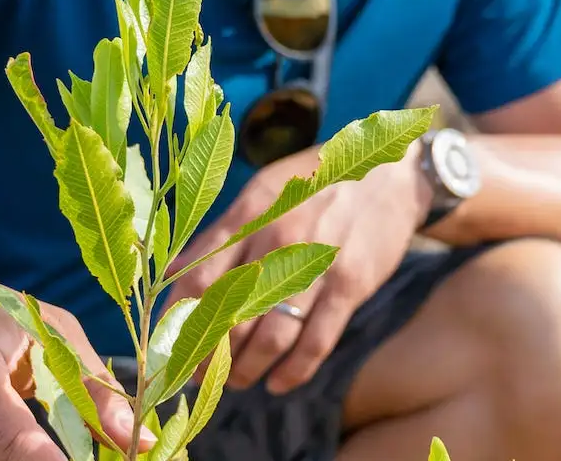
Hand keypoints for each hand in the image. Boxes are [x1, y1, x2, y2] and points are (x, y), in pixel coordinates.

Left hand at [164, 142, 428, 394]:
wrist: (391, 176)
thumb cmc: (316, 184)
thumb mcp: (262, 193)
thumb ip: (220, 235)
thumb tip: (170, 274)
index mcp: (247, 215)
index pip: (197, 278)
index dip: (177, 323)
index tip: (169, 349)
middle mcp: (276, 240)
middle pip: (229, 315)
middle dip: (209, 356)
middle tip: (200, 377)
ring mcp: (314, 264)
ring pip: (269, 336)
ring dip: (246, 370)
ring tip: (237, 381)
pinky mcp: (349, 285)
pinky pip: (315, 342)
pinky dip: (292, 372)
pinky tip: (278, 384)